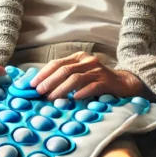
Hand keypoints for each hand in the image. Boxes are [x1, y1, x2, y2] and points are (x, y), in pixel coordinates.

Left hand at [30, 52, 144, 99]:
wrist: (123, 83)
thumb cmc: (97, 80)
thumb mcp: (80, 74)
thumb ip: (64, 77)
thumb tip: (41, 88)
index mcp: (78, 58)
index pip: (57, 63)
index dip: (43, 73)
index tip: (32, 84)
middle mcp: (87, 61)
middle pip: (64, 69)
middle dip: (49, 81)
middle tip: (39, 92)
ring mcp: (97, 70)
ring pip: (76, 78)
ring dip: (61, 89)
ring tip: (51, 98)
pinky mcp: (106, 81)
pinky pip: (92, 86)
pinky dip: (82, 92)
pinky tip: (74, 98)